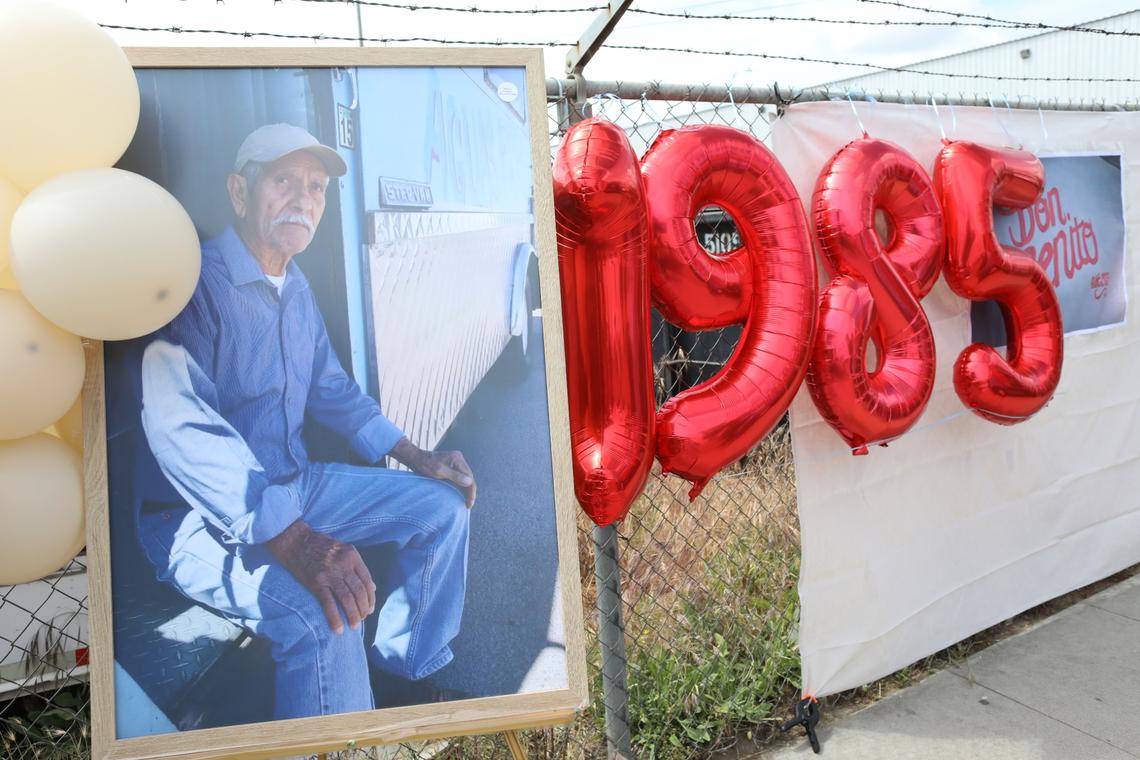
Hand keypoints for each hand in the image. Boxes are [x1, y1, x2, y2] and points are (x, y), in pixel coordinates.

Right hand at [267, 520, 375, 634]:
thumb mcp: (342, 549)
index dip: (370, 597)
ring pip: (347, 599)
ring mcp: (329, 574)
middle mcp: (343, 564)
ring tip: (355, 626)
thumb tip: (371, 586)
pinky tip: (338, 629)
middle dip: (363, 608)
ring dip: (353, 615)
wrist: (294, 540)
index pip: (367, 580)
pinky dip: (335, 618)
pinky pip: (328, 604)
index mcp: (352, 555)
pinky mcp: (315, 583)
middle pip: (359, 591)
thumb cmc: (318, 544)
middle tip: (363, 618)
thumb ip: (356, 566)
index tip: (370, 608)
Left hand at [391, 438, 476, 507]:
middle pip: (469, 478)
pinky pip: (459, 479)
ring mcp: (455, 464)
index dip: (471, 491)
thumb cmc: (425, 464)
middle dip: (470, 492)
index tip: (469, 502)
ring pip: (465, 479)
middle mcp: (459, 460)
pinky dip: (461, 487)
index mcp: (457, 459)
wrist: (415, 459)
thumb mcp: (439, 471)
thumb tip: (469, 482)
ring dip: (466, 490)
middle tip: (468, 505)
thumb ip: (455, 476)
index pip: (469, 477)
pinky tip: (460, 495)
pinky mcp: (451, 468)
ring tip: (466, 502)